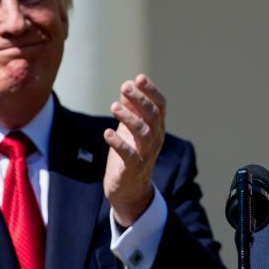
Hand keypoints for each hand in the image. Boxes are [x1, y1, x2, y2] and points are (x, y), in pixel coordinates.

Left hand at [104, 74, 166, 226]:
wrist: (129, 190)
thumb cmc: (130, 154)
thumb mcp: (130, 129)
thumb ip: (131, 109)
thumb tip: (127, 86)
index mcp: (156, 128)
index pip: (160, 105)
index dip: (151, 91)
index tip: (139, 78)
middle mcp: (155, 139)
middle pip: (153, 116)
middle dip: (140, 100)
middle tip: (125, 87)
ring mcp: (146, 154)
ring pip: (143, 134)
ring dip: (129, 119)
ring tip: (114, 107)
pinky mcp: (133, 169)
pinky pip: (129, 155)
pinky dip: (119, 143)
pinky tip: (107, 132)